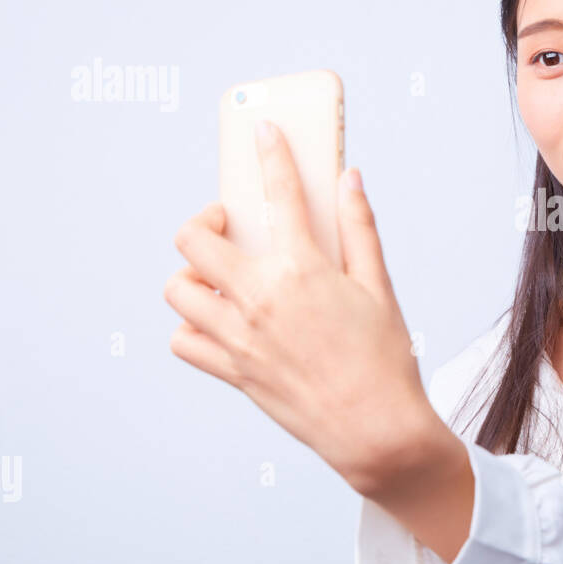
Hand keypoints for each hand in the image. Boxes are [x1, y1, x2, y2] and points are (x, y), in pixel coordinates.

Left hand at [163, 120, 435, 494]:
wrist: (375, 430)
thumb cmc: (385, 360)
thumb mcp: (379, 287)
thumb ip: (359, 228)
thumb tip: (349, 179)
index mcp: (302, 270)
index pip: (279, 194)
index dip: (270, 155)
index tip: (263, 133)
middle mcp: (259, 299)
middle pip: (194, 238)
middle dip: (205, 219)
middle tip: (229, 225)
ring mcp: (239, 337)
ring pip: (177, 290)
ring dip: (191, 275)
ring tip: (219, 277)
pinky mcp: (233, 371)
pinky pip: (183, 341)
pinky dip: (191, 327)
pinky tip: (217, 320)